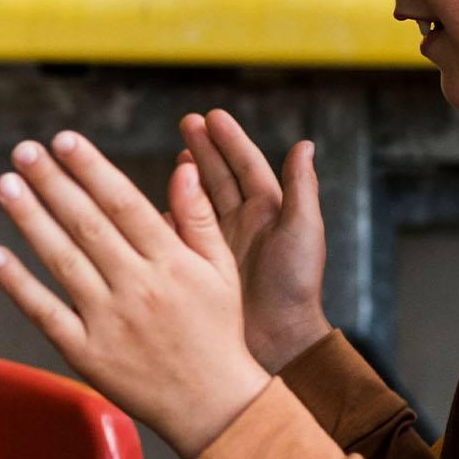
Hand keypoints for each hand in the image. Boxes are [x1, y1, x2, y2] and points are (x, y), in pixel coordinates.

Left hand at [0, 130, 268, 458]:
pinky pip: (46, 313)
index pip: (124, 204)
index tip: (64, 140)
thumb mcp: (220, 271)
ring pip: (63, 261)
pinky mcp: (87, 354)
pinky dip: (19, 284)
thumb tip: (182, 166)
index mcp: (172, 263)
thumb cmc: (216, 331)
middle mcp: (139, 288)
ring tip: (6, 185)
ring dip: (30, 220)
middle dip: (53, 183)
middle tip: (23, 150)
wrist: (212, 406)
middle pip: (88, 225)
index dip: (92, 169)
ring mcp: (110, 322)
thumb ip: (198, 217)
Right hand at [179, 111, 331, 373]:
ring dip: (187, 177)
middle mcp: (244, 224)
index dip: (229, 140)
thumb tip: (304, 145)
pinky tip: (154, 205)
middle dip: (203, 148)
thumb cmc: (296, 287)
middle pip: (219, 176)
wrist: (277, 342)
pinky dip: (169, 217)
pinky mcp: (202, 266)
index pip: (246, 166)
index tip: (211, 116)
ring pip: (199, 200)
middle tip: (186, 122)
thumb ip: (301, 189)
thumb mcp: (302, 232)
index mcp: (269, 212)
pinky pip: (181, 234)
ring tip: (176, 156)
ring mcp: (221, 245)